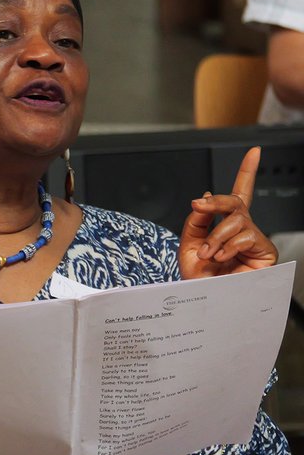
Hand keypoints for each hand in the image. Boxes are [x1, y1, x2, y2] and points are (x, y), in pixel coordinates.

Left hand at [178, 147, 277, 278]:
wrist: (205, 303)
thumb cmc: (199, 280)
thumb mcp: (188, 245)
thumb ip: (195, 221)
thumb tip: (204, 198)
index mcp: (223, 226)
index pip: (237, 195)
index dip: (247, 171)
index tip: (254, 151)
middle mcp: (241, 230)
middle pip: (234, 201)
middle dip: (216, 202)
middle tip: (199, 207)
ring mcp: (253, 240)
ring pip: (236, 220)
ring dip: (216, 236)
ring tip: (209, 254)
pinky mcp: (265, 251)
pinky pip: (246, 235)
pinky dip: (228, 245)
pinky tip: (222, 258)